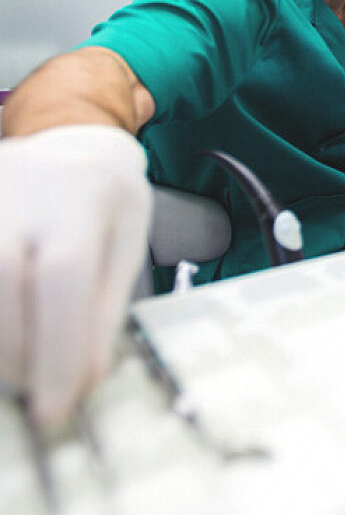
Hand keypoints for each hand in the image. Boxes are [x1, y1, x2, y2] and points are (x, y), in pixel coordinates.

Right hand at [0, 126, 151, 427]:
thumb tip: (85, 380)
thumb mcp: (126, 242)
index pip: (64, 273)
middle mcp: (19, 189)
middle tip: (37, 390)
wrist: (69, 144)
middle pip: (2, 276)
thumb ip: (106, 308)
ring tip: (19, 368)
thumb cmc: (104, 203)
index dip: (57, 346)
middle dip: (16, 351)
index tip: (57, 408)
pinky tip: (8, 340)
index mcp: (82, 193)